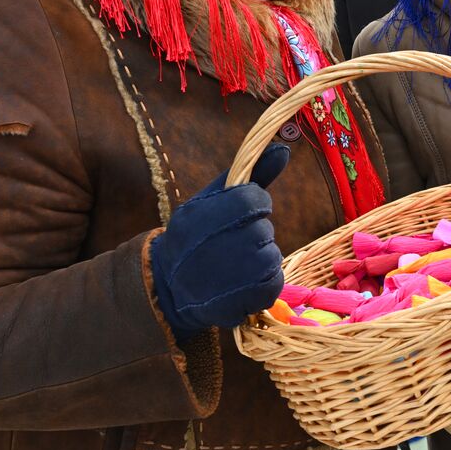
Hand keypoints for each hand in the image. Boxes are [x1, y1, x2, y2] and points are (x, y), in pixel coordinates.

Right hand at [149, 144, 289, 341]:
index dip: (253, 208)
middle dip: (254, 236)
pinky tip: (240, 283)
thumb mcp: (213, 198)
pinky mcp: (242, 300)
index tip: (238, 216)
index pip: (258, 200)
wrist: (166, 286)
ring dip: (259, 261)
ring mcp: (233, 274)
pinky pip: (272, 285)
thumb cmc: (194, 234)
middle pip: (265, 231)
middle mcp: (222, 242)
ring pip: (272, 258)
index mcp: (210, 211)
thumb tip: (284, 149)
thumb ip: (253, 174)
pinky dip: (261, 285)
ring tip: (233, 265)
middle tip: (230, 245)